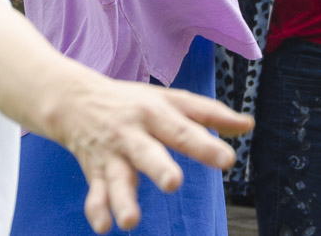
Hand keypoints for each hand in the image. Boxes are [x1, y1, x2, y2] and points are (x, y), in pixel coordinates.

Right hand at [47, 79, 251, 232]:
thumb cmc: (132, 101)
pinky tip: (104, 227)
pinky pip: (95, 193)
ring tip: (130, 221)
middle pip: (147, 152)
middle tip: (172, 183)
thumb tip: (247, 125)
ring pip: (117, 178)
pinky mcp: (94, 171)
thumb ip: (209, 114)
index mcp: (155, 113)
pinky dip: (97, 210)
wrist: (73, 98)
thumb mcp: (170, 100)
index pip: (183, 129)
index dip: (204, 145)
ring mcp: (111, 154)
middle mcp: (132, 133)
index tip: (227, 160)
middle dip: (158, 168)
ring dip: (123, 200)